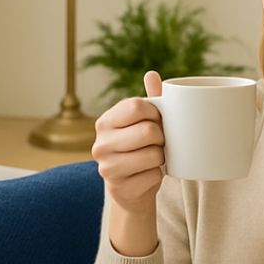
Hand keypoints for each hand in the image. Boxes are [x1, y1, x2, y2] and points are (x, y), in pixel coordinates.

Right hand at [91, 71, 166, 216]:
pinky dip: (158, 176)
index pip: (137, 106)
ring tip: (153, 158)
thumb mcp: (142, 123)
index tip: (157, 121)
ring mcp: (107, 168)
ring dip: (161, 157)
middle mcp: (100, 144)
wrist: (131, 189)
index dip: (156, 113)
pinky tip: (148, 176)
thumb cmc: (139, 149)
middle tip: (159, 143)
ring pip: (153, 155)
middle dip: (162, 137)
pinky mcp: (119, 188)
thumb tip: (151, 74)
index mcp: (105, 122)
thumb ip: (150, 100)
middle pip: (148, 131)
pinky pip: (154, 176)